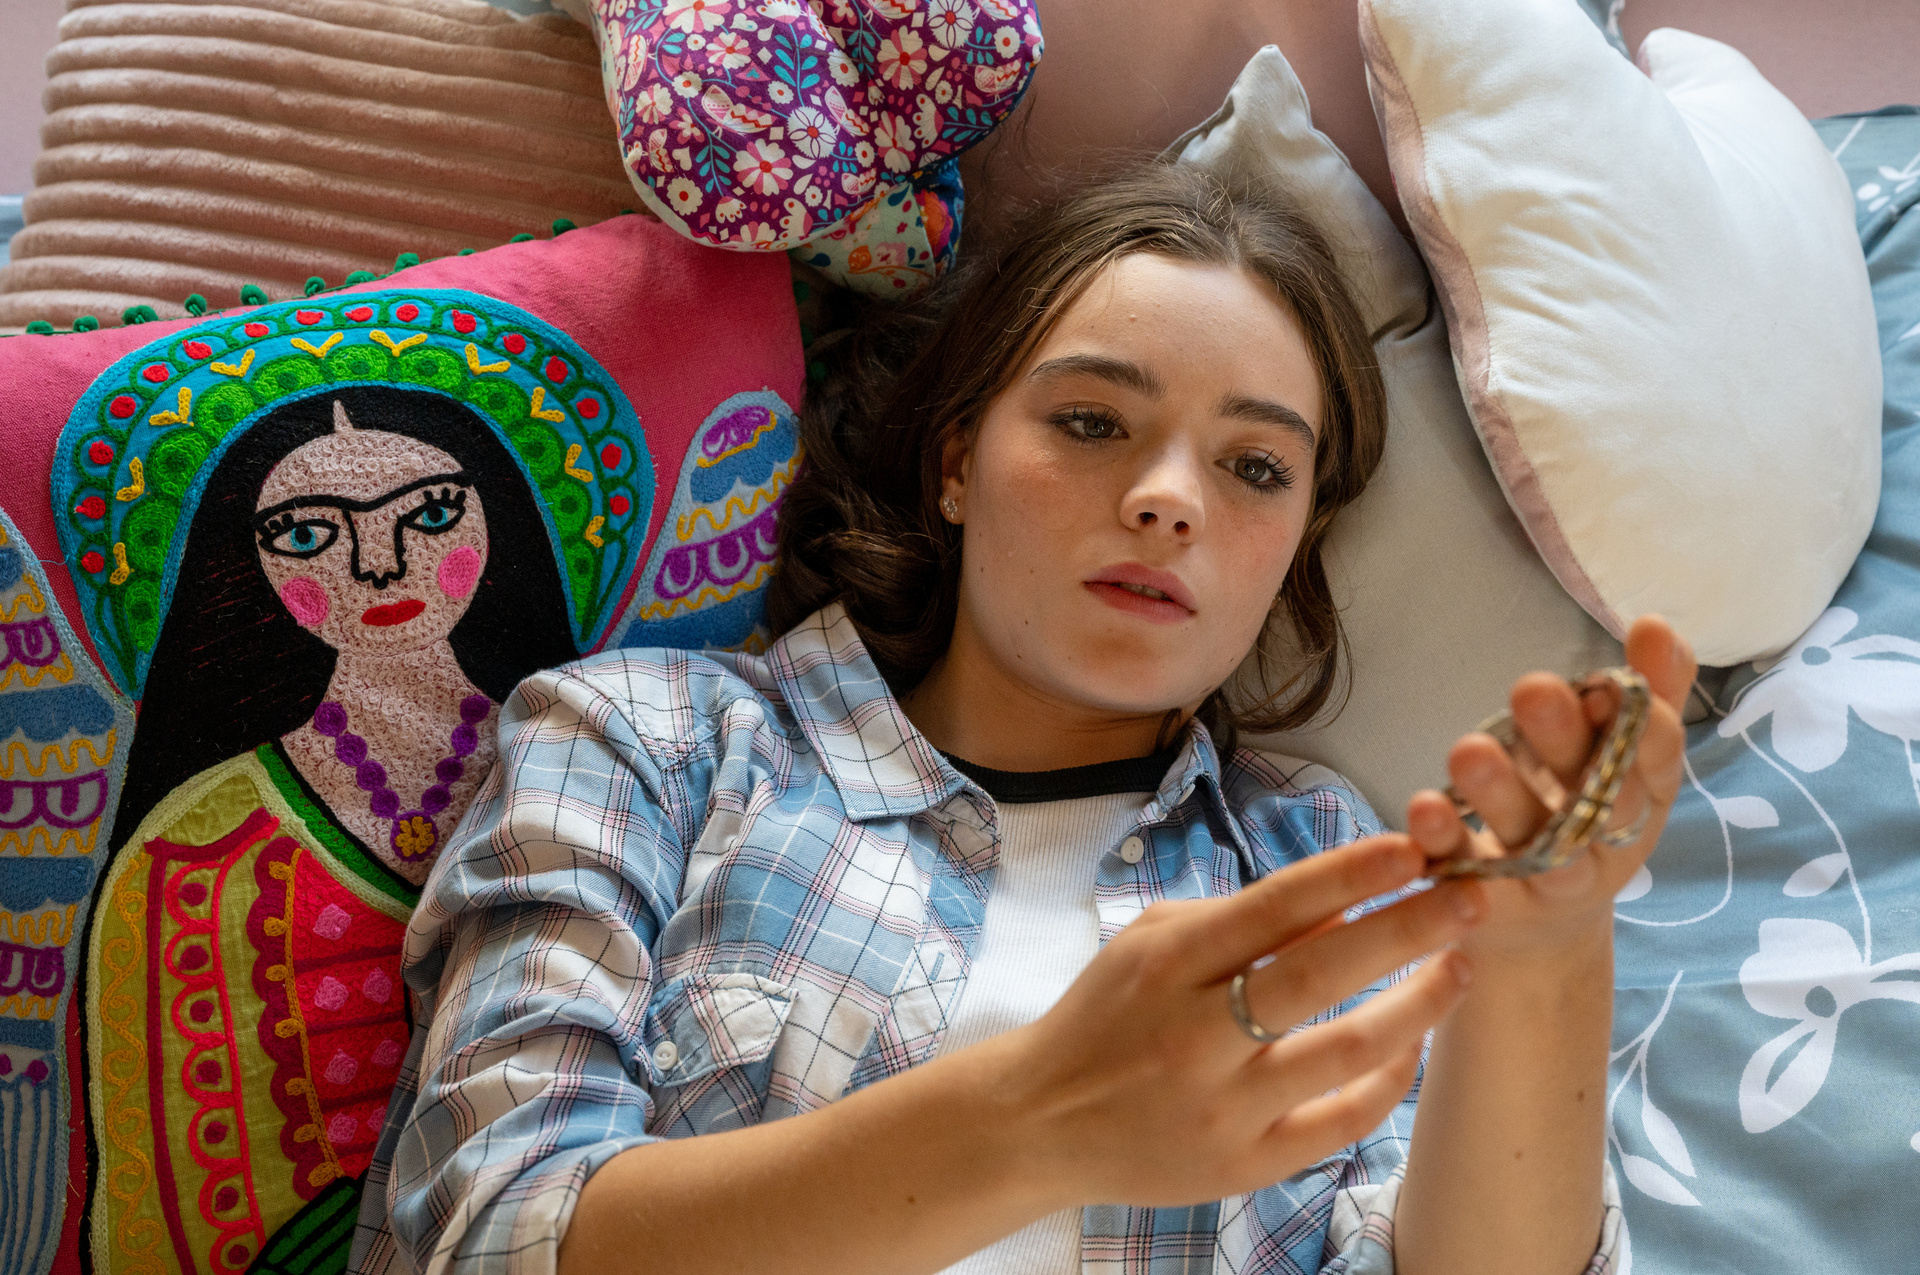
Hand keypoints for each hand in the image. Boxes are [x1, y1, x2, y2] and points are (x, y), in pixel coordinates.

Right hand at [992, 834, 1485, 1210]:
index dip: (1349, 873)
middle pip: (1319, 975)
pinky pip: (1338, 1122)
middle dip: (1407, 930)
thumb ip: (1243, 920)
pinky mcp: (1240, 1165)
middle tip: (1472, 896)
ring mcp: (1220, 1106)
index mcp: (1166, 964)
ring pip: (1345, 1053)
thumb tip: (1343, 899)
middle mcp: (1193, 1035)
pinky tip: (1414, 1046)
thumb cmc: (1105, 1015)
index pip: (1273, 907)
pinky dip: (1387, 1082)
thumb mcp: (1153, 941)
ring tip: (1462, 968)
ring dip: (1418, 1007)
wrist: (1040, 1119)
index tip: (1413, 848)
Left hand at [1407, 615, 1696, 957]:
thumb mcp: (1623, 760)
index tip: (1614, 683)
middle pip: (1593, 799)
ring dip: (1501, 795)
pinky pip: (1466, 873)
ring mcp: (1546, 881)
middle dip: (1564, 743)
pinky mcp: (1486, 904)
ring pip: (1531, 841)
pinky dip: (1445, 841)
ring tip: (1468, 749)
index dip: (1645, 728)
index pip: (1657, 764)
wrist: (1543, 934)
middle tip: (1531, 689)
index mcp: (1643, 801)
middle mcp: (1602, 846)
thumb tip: (1656, 623)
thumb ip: (1648, 693)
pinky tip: (1423, 806)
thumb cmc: (1584, 817)